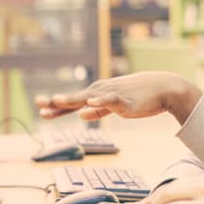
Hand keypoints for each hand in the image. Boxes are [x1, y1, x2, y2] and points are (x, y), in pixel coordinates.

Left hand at [35, 71, 200, 122]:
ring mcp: (113, 95)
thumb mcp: (116, 105)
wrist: (165, 89)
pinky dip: (100, 102)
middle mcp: (102, 92)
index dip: (57, 105)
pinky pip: (111, 101)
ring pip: (89, 98)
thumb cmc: (141, 97)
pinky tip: (90, 103)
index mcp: (98, 94)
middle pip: (76, 99)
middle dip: (57, 102)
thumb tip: (82, 114)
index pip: (74, 101)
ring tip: (57, 100)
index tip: (40, 108)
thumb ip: (100, 111)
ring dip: (73, 99)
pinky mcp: (126, 101)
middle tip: (38, 103)